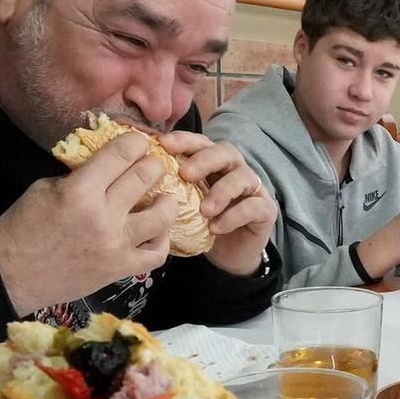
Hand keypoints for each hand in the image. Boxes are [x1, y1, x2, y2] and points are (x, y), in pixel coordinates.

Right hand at [0, 132, 198, 313]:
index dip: (136, 142)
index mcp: (80, 190)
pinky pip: (157, 254)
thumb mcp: (45, 187)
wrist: (12, 274)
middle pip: (145, 177)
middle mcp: (103, 216)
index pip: (122, 154)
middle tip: (153, 165)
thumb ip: (80, 175)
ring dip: (167, 201)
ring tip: (163, 197)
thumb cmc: (23, 227)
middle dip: (153, 165)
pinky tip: (156, 231)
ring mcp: (116, 245)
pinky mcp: (120, 269)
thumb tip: (108, 164)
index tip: (140, 142)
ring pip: (162, 217)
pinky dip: (162, 240)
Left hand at [159, 131, 276, 277]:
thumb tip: (134, 181)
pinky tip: (216, 227)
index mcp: (212, 164)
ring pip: (243, 177)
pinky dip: (234, 215)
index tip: (164, 144)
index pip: (201, 142)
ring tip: (204, 210)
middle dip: (205, 160)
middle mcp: (234, 170)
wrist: (226, 258)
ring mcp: (253, 189)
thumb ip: (168, 191)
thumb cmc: (200, 227)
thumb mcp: (180, 207)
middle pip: (226, 152)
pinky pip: (253, 206)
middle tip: (186, 174)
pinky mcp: (265, 210)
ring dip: (221, 190)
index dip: (185, 140)